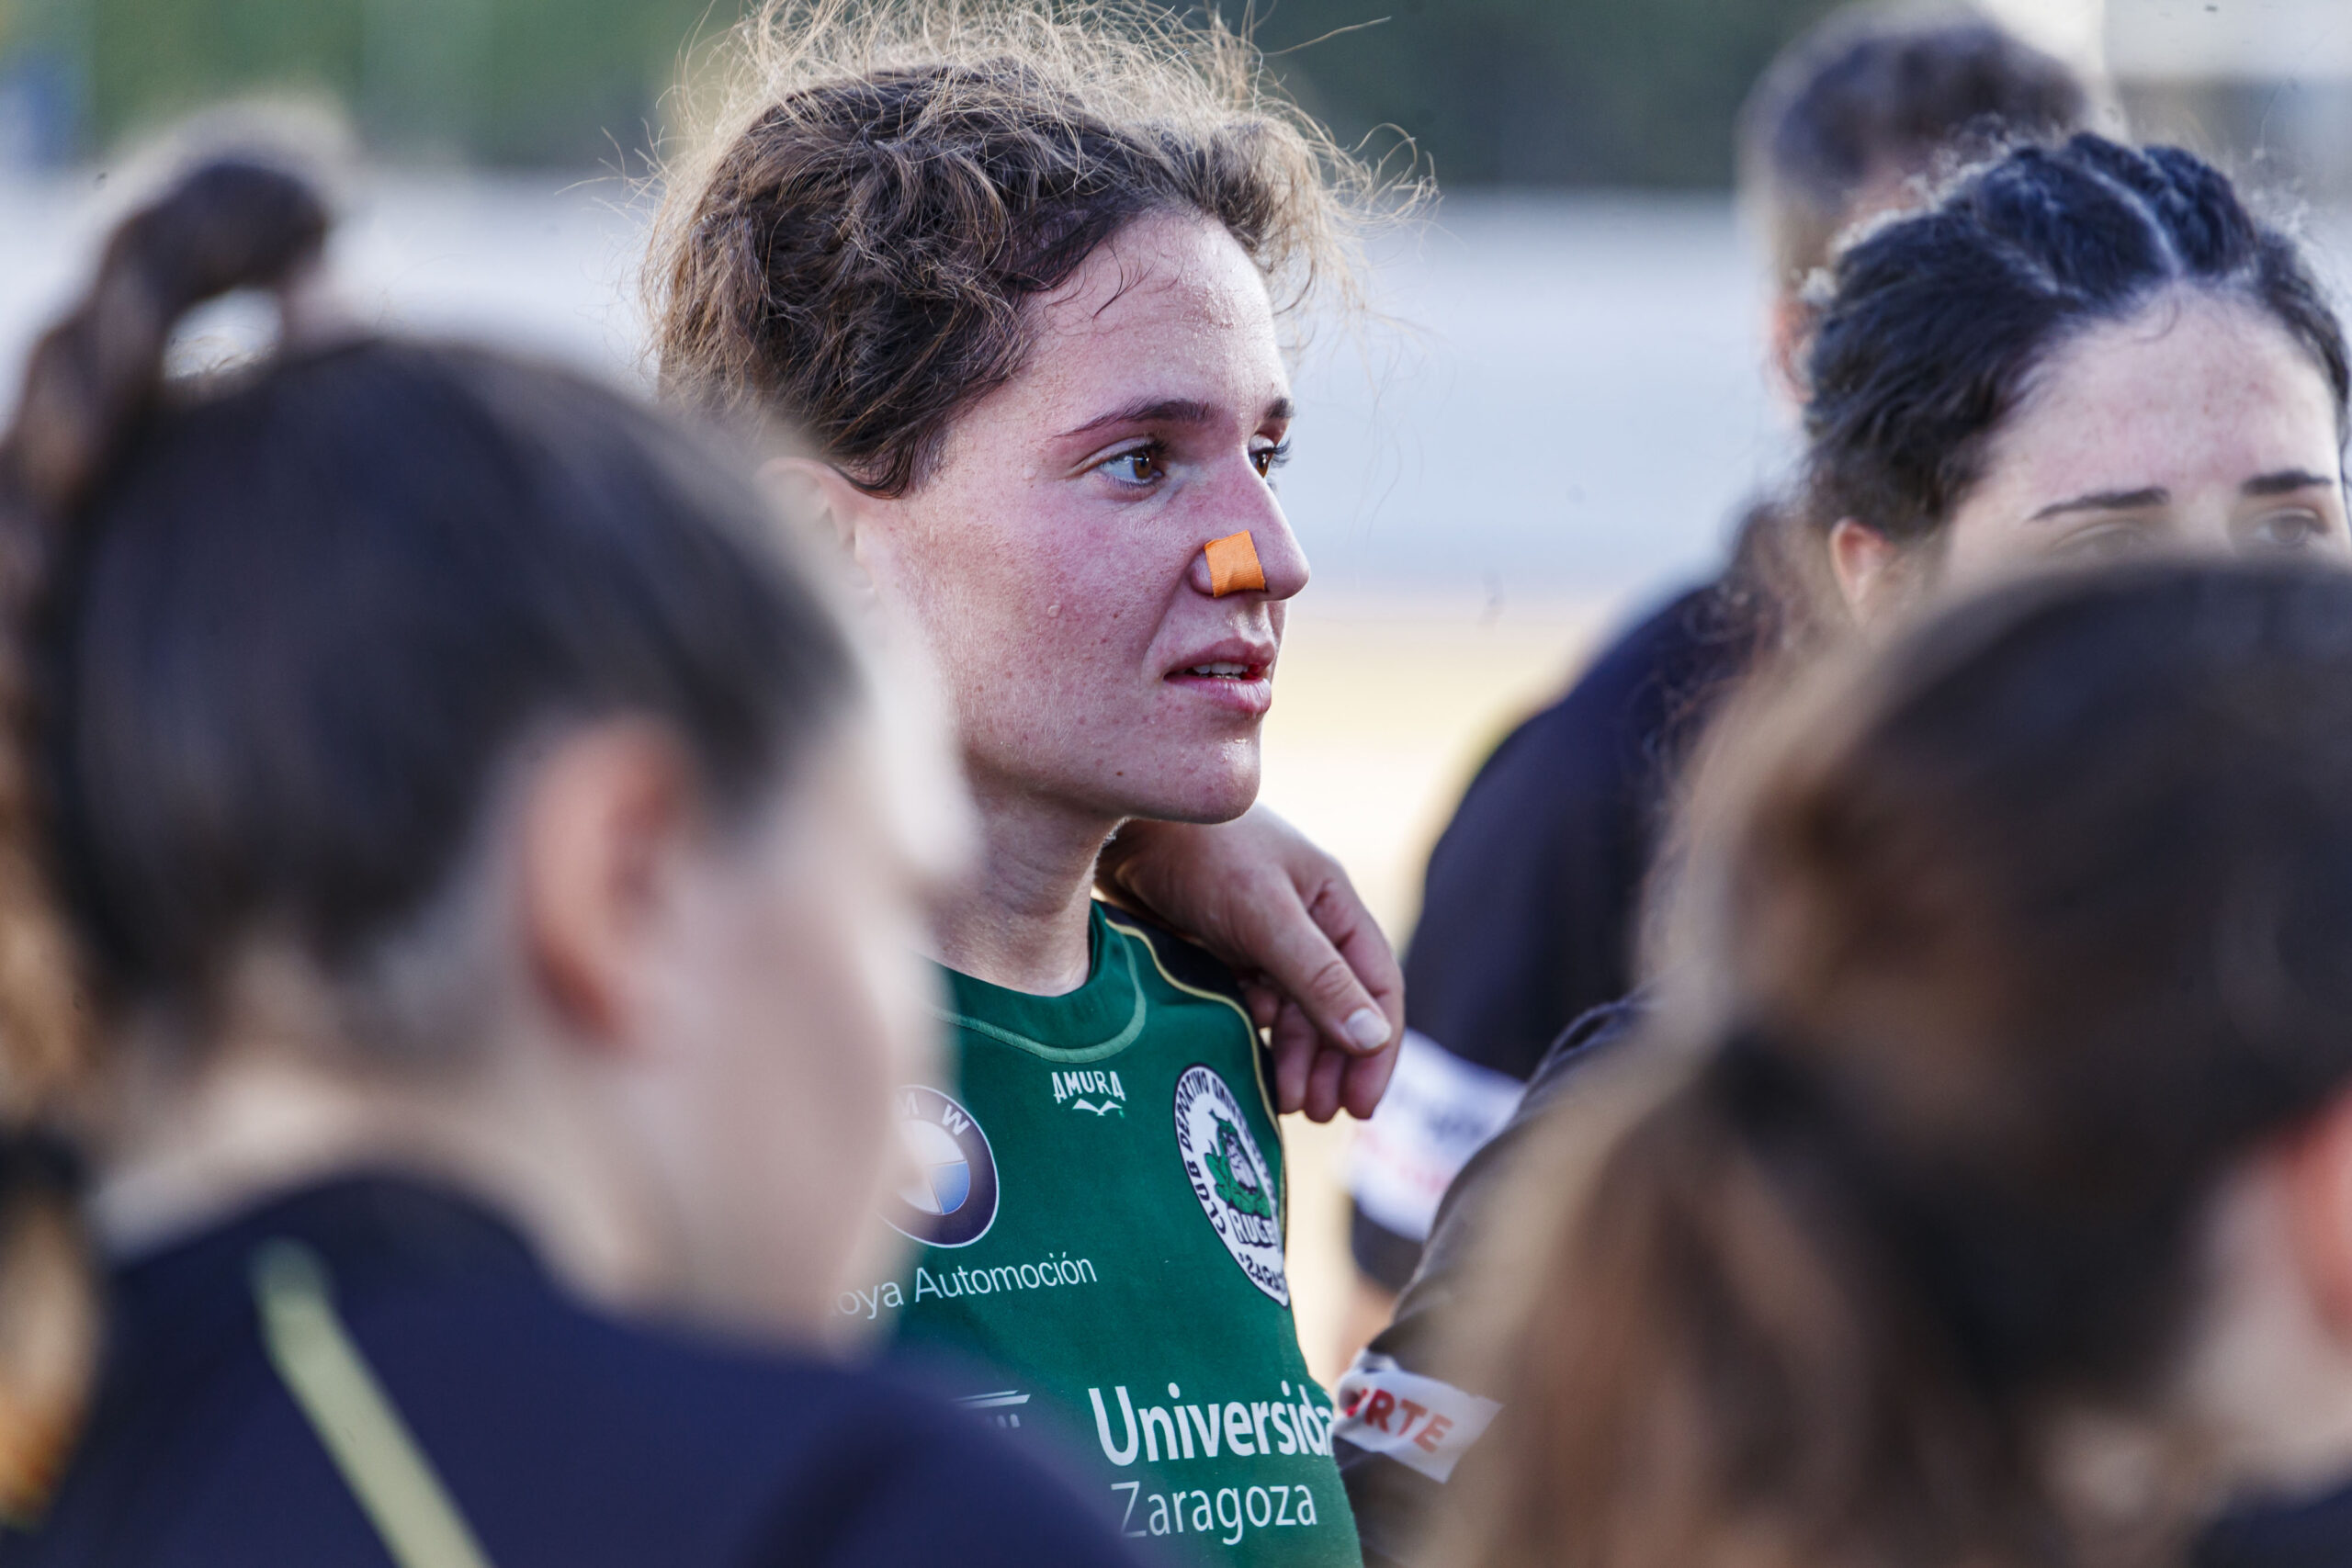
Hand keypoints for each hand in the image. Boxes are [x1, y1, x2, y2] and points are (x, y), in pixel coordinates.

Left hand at [1097, 805, 1402, 1120]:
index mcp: (1333, 905)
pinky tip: (1252, 1068)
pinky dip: (1259, 1041)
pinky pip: (1253, 1009)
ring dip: (1297, 1060)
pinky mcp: (1222, 956)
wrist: (1120, 829)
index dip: (1378, 1049)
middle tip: (1319, 1114)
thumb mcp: (1266, 915)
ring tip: (1286, 1103)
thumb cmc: (1201, 854)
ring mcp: (1263, 942)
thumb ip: (1318, 977)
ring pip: (1295, 1016)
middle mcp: (1306, 925)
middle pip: (1337, 1009)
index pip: (1378, 987)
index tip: (1362, 1106)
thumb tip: (1374, 1039)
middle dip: (1334, 1065)